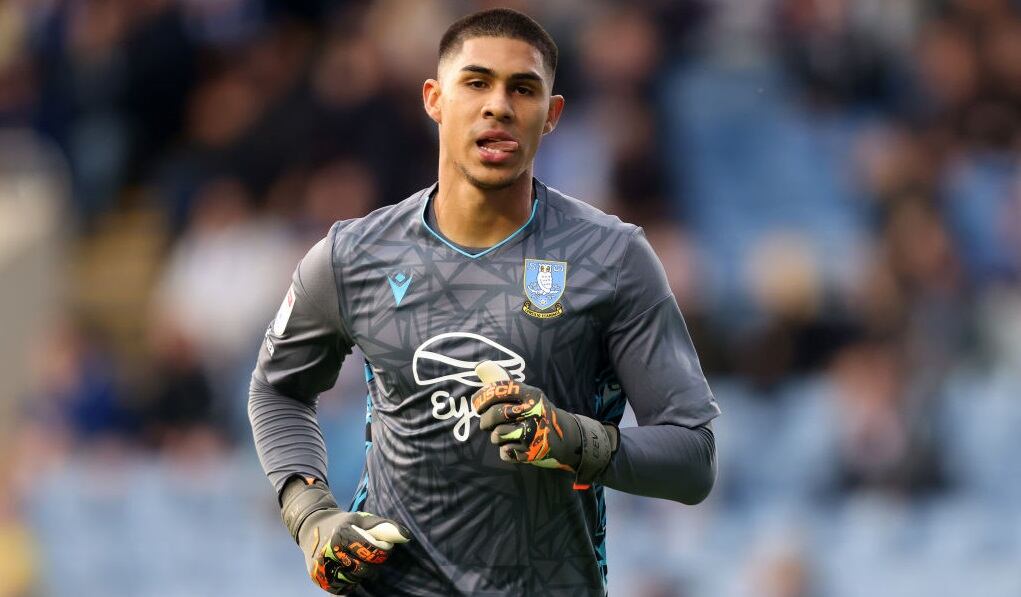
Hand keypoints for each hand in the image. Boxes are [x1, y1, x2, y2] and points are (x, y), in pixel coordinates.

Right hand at [281, 477, 411, 593]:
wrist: (312, 527)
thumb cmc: (344, 523)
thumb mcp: (361, 518)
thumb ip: (383, 526)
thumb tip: (407, 536)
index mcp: (342, 533)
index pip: (371, 551)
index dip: (381, 552)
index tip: (384, 550)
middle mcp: (330, 550)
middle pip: (362, 569)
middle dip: (371, 566)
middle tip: (371, 559)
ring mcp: (322, 565)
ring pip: (352, 580)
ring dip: (359, 574)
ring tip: (357, 563)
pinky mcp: (318, 578)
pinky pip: (340, 588)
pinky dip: (348, 582)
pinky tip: (348, 570)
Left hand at [471, 361, 618, 484]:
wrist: (566, 437)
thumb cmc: (537, 412)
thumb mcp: (527, 394)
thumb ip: (504, 384)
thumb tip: (480, 367)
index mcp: (531, 394)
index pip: (499, 390)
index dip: (482, 397)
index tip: (477, 405)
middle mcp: (534, 410)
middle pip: (496, 414)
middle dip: (485, 421)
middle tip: (486, 423)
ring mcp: (534, 431)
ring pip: (497, 435)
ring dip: (495, 437)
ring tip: (501, 435)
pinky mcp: (532, 451)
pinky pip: (505, 452)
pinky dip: (505, 452)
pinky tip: (513, 447)